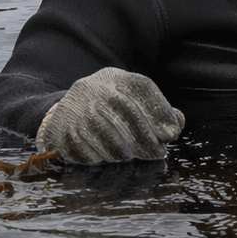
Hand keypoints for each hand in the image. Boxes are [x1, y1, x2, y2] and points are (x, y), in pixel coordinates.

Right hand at [37, 67, 184, 164]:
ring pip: (109, 138)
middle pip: (126, 113)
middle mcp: (92, 89)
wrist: (65, 115)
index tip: (170, 134)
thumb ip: (159, 111)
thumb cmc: (111, 111)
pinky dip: (104, 160)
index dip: (159, 112)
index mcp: (113, 77)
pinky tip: (110, 159)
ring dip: (127, 153)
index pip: (141, 88)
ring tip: (134, 156)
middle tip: (156, 153)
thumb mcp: (133, 102)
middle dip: (146, 139)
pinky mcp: (61, 134)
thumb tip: (174, 127)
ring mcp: (74, 110)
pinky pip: (89, 153)